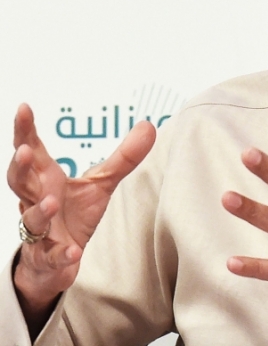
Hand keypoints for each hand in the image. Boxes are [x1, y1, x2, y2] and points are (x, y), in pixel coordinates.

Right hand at [7, 103, 155, 322]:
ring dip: (39, 211)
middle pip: (19, 182)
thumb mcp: (101, 183)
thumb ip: (123, 157)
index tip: (23, 108)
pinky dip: (61, 255)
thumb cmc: (73, 214)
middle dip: (20, 167)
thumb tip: (148, 125)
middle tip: (25, 151)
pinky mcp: (49, 258)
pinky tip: (73, 252)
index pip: (31, 151)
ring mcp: (40, 232)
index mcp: (46, 180)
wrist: (58, 260)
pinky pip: (52, 257)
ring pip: (31, 220)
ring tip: (51, 201)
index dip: (25, 130)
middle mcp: (36, 202)